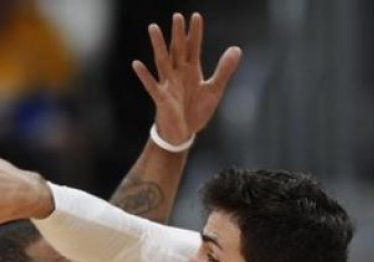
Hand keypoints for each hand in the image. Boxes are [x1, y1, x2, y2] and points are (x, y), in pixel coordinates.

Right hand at [135, 13, 241, 145]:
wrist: (183, 134)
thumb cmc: (195, 111)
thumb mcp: (214, 90)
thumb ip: (224, 70)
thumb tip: (236, 49)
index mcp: (191, 70)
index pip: (193, 47)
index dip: (195, 33)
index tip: (196, 16)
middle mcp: (178, 73)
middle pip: (177, 50)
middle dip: (178, 34)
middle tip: (177, 16)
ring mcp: (168, 85)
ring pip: (162, 61)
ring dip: (158, 46)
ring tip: (153, 28)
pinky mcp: (161, 98)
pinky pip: (151, 85)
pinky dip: (144, 75)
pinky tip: (137, 64)